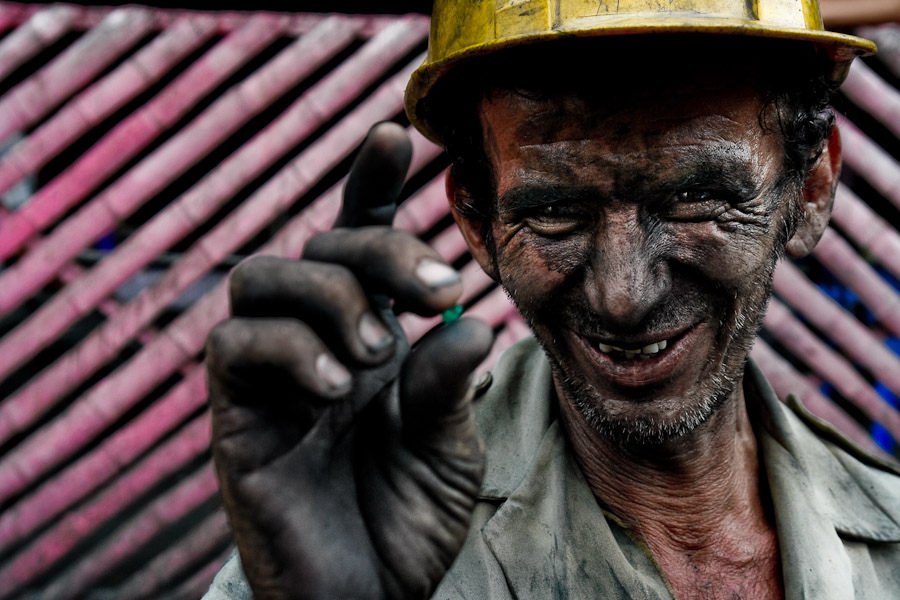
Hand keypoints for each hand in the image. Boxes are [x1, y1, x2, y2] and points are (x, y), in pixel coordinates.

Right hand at [206, 122, 494, 599]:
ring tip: (374, 352)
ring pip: (260, 278)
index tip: (395, 136)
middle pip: (319, 248)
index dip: (369, 185)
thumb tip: (467, 319)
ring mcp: (271, 377)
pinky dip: (287, 348)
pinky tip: (334, 384)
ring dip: (326, 296)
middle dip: (378, 252)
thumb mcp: (449, 446)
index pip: (358, 244)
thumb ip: (448, 382)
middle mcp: (316, 343)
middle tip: (436, 292)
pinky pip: (234, 348)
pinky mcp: (236, 417)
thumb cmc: (407, 518)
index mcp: (370, 338)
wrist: (366, 597)